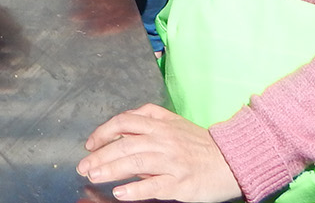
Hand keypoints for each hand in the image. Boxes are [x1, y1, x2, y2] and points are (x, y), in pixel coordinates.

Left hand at [79, 103, 239, 201]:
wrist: (231, 160)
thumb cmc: (201, 144)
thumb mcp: (174, 123)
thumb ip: (149, 121)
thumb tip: (122, 129)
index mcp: (160, 124)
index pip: (124, 122)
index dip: (103, 132)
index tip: (90, 144)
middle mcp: (163, 140)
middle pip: (124, 145)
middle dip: (99, 156)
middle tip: (83, 166)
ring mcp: (172, 161)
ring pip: (135, 163)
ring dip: (110, 170)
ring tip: (94, 176)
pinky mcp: (181, 182)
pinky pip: (154, 186)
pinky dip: (135, 189)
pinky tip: (120, 193)